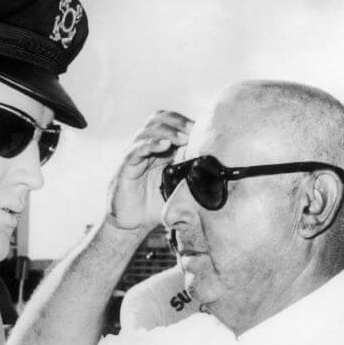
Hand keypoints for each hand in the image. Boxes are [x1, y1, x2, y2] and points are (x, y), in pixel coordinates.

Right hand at [106, 110, 192, 232]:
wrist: (131, 225)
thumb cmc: (154, 207)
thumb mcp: (179, 189)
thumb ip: (193, 178)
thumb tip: (218, 175)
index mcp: (159, 149)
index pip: (170, 122)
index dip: (185, 121)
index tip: (203, 129)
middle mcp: (145, 148)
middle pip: (158, 119)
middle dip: (178, 121)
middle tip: (194, 130)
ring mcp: (134, 156)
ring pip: (148, 131)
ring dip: (168, 131)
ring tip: (183, 138)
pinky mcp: (125, 168)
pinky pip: (136, 150)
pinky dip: (151, 144)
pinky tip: (165, 145)